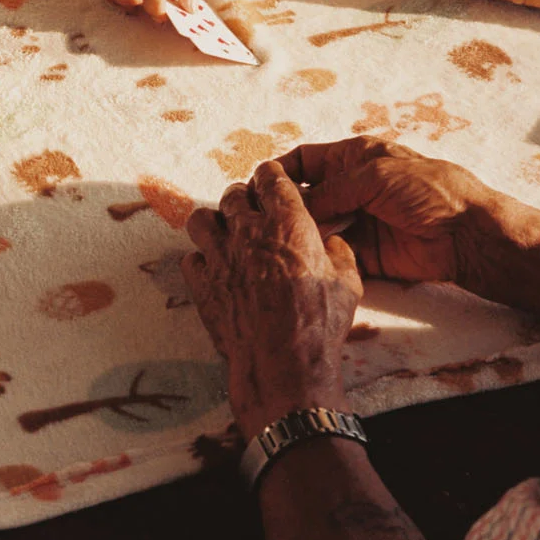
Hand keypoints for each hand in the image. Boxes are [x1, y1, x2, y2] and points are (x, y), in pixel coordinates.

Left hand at [181, 160, 362, 435]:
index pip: (270, 178)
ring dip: (215, 223)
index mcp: (287, 223)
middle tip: (251, 211)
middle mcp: (248, 232)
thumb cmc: (319, 323)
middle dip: (243, 198)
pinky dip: (202, 260)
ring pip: (202, 219)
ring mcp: (220, 257)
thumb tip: (332, 243)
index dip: (270, 175)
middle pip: (233, 194)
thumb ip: (339, 253)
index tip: (272, 180)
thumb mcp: (348, 283)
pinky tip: (216, 270)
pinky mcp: (202, 284)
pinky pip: (191, 258)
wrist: (283, 364)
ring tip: (227, 235)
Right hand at [277, 136, 518, 290]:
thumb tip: (295, 206)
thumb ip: (331, 190)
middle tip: (259, 220)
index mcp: (354, 158)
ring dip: (298, 232)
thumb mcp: (374, 176)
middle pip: (304, 195)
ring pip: (314, 226)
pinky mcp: (363, 253)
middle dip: (283, 206)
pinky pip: (331, 254)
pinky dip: (318, 256)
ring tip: (274, 241)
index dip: (280, 172)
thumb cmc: (427, 190)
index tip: (257, 187)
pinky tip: (302, 259)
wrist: (465, 234)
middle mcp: (350, 188)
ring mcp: (356, 221)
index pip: (305, 160)